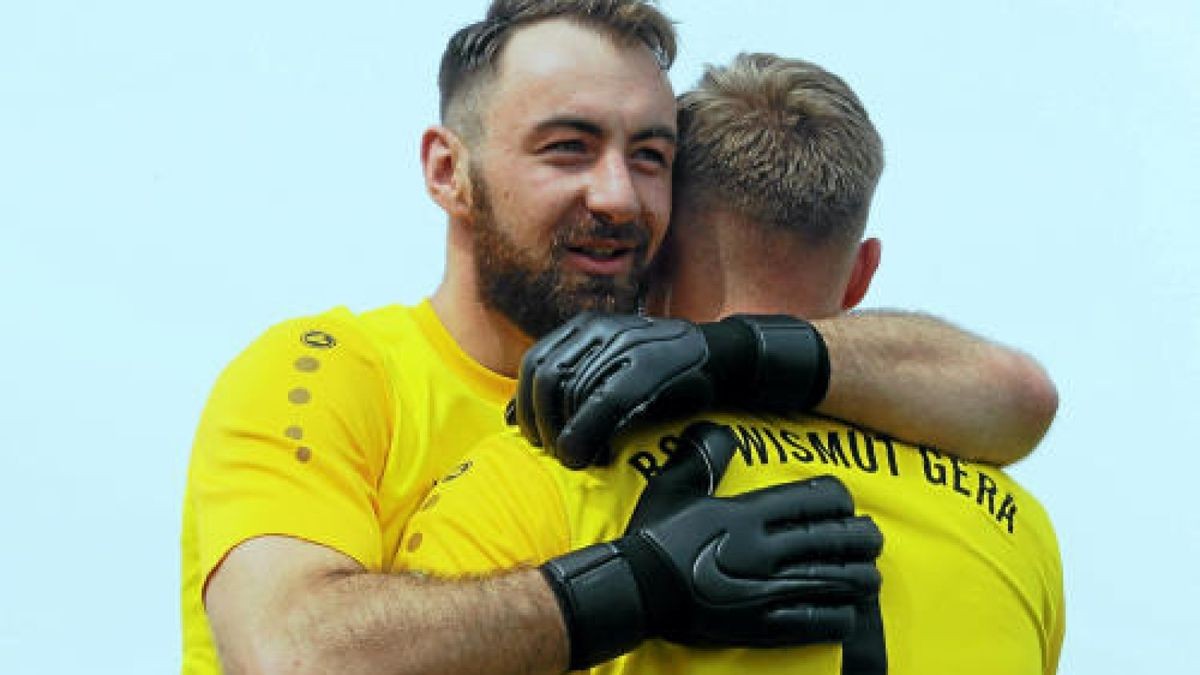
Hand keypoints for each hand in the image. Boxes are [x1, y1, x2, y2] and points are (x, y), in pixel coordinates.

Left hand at [510, 312, 828, 467]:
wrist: (720, 359)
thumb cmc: (662, 374)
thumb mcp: (606, 374)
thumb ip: (565, 388)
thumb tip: (512, 419)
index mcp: (585, 326)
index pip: (534, 363)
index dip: (525, 406)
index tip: (533, 438)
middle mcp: (601, 328)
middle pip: (546, 378)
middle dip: (541, 423)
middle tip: (553, 453)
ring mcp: (624, 343)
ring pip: (571, 391)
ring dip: (564, 435)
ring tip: (576, 458)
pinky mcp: (647, 365)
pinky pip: (602, 401)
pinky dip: (585, 435)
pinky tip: (588, 457)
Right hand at [539, 422, 882, 668]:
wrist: (636, 593)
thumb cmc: (652, 539)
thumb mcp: (672, 487)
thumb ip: (701, 457)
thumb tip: (719, 430)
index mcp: (747, 514)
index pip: (815, 500)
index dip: (840, 500)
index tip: (844, 502)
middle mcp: (764, 550)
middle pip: (835, 540)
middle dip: (863, 538)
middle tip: (871, 538)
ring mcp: (767, 589)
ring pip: (836, 581)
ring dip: (860, 578)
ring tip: (868, 576)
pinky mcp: (764, 625)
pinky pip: (818, 621)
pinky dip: (842, 615)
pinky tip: (849, 612)